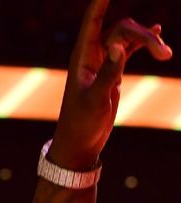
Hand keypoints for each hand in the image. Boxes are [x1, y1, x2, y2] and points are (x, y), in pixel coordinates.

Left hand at [51, 0, 171, 168]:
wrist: (80, 142)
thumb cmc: (81, 122)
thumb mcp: (96, 99)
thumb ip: (108, 73)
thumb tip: (119, 46)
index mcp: (81, 57)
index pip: (92, 21)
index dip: (101, 1)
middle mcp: (91, 56)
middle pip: (121, 30)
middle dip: (144, 36)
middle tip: (166, 55)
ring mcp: (102, 63)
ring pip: (129, 39)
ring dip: (149, 42)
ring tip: (167, 55)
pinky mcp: (112, 72)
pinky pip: (129, 50)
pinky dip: (143, 42)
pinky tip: (157, 32)